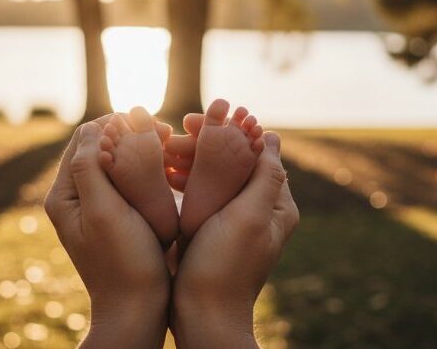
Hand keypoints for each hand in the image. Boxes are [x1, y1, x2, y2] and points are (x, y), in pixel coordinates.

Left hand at [44, 119, 169, 348]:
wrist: (137, 309)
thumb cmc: (123, 262)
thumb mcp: (104, 211)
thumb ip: (90, 168)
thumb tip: (91, 128)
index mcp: (63, 195)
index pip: (84, 139)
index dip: (114, 124)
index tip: (149, 123)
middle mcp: (74, 197)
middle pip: (98, 147)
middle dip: (129, 133)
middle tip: (165, 131)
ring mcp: (95, 207)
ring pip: (114, 161)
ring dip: (138, 148)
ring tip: (168, 144)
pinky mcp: (115, 216)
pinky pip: (126, 180)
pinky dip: (144, 168)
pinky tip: (167, 167)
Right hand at [170, 132, 299, 348]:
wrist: (201, 314)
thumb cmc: (226, 267)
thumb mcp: (249, 217)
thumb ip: (264, 176)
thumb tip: (272, 136)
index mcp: (275, 204)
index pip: (255, 152)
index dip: (227, 131)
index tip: (194, 121)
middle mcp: (257, 208)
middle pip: (233, 160)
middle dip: (202, 144)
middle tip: (170, 135)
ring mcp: (233, 218)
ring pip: (213, 174)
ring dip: (188, 158)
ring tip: (161, 150)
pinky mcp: (211, 228)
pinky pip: (200, 193)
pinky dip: (182, 179)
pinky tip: (161, 170)